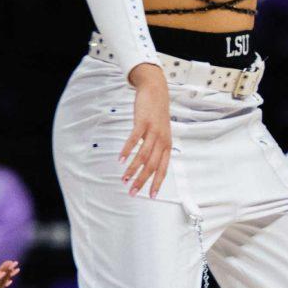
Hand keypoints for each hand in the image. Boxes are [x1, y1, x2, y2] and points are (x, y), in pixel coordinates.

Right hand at [121, 64, 171, 196]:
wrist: (156, 91)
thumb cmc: (156, 114)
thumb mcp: (160, 132)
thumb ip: (155, 147)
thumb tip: (147, 163)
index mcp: (167, 145)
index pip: (163, 169)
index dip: (157, 183)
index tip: (151, 196)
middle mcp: (162, 140)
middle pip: (152, 166)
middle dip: (141, 181)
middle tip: (132, 192)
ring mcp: (153, 131)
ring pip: (143, 155)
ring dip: (132, 169)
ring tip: (123, 178)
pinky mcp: (143, 122)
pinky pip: (134, 140)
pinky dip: (127, 150)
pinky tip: (120, 159)